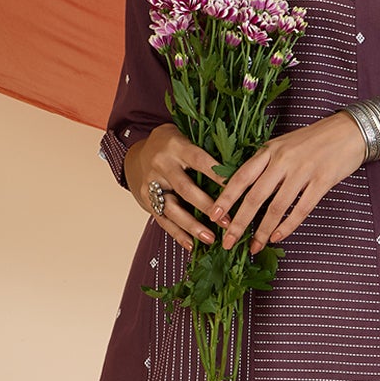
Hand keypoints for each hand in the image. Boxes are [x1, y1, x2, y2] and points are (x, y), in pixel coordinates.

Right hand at [127, 123, 227, 249]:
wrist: (140, 152)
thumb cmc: (174, 145)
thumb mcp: (187, 136)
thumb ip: (208, 148)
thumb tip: (239, 165)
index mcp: (176, 145)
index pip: (198, 160)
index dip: (216, 174)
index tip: (235, 188)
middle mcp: (161, 164)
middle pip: (185, 188)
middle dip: (207, 207)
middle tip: (226, 222)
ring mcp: (152, 183)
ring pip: (171, 208)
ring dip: (192, 226)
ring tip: (210, 238)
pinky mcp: (146, 199)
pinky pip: (162, 219)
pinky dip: (177, 234)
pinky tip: (191, 245)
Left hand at [210, 113, 369, 253]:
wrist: (348, 130)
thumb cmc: (313, 140)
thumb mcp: (282, 145)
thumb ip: (264, 164)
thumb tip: (244, 190)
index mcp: (269, 150)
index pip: (241, 176)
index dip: (226, 198)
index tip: (213, 215)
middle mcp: (283, 160)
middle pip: (255, 196)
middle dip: (239, 222)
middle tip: (228, 241)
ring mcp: (303, 171)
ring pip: (277, 207)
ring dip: (263, 230)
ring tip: (254, 246)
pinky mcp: (322, 181)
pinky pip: (301, 209)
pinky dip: (287, 226)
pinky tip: (277, 237)